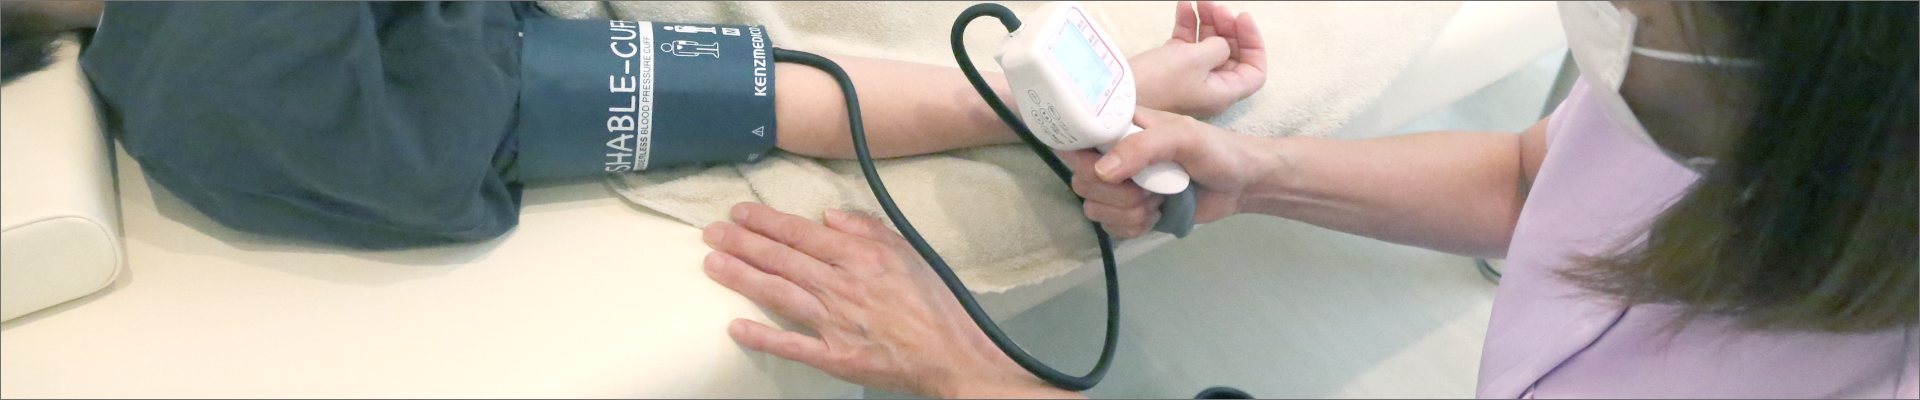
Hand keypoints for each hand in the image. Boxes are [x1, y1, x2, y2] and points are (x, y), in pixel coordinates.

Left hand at [702, 203, 1078, 398]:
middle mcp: (841, 286)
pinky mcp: (835, 356)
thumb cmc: (934, 304)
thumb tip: (829, 217)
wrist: (953, 354)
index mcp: (859, 257)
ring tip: (712, 264)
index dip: (767, 221)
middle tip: (711, 232)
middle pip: (783, 259)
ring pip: (779, 294)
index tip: (739, 212)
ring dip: (743, 278)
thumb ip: (868, 229)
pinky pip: (792, 345)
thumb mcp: (908, 251)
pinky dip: (763, 337)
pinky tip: (736, 327)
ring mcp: (835, 323)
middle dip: (743, 243)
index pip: (801, 234)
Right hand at [1057, 107, 1277, 237]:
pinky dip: (1133, 226)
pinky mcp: (1129, 211)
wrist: (1242, 183)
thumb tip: (1102, 172)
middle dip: (1114, 193)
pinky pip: (1110, 226)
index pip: (1076, 139)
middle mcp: (1114, 154)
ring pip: (1093, 208)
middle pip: (1082, 181)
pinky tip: (1155, 216)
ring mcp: (1121, 185)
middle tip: (1147, 188)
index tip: (1105, 172)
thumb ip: (1142, 147)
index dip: (1082, 159)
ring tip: (1157, 201)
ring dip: (1127, 212)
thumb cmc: (1217, 150)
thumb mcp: (1183, 137)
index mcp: (1120, 126)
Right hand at [1130, 1, 1266, 118]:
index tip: (1242, 19)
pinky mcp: (1171, 67)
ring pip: (1209, 45)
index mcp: (1223, 92)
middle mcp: (1210, 86)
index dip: (1254, 44)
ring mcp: (1190, 76)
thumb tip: (1221, 42)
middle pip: (1231, 53)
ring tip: (1202, 1)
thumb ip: (1218, 47)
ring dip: (1208, 21)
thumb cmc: (1159, 82)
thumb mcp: (1196, 60)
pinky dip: (1189, 24)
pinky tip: (1184, 5)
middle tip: (1219, 8)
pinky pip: (1187, 43)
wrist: (1117, 94)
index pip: (1254, 71)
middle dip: (1228, 27)